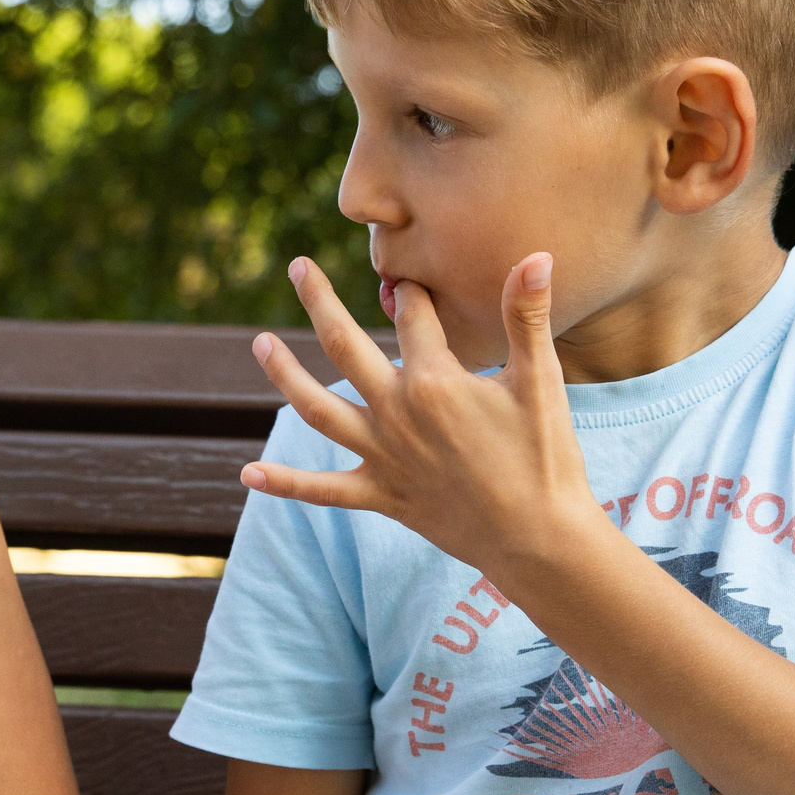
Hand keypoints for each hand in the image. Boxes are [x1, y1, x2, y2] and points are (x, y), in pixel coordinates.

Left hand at [242, 255, 602, 578]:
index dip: (410, 292)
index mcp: (434, 380)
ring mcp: (383, 457)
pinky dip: (285, 484)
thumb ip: (527, 316)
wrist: (538, 539)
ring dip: (285, 375)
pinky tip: (250, 475)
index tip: (407, 278)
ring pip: (317, 409)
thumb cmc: (545, 458)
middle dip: (318, 302)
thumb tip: (537, 255)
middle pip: (344, 346)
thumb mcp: (541, 381)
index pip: (411, 316)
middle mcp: (396, 414)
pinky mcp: (381, 496)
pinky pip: (322, 490)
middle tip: (297, 267)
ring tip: (259, 344)